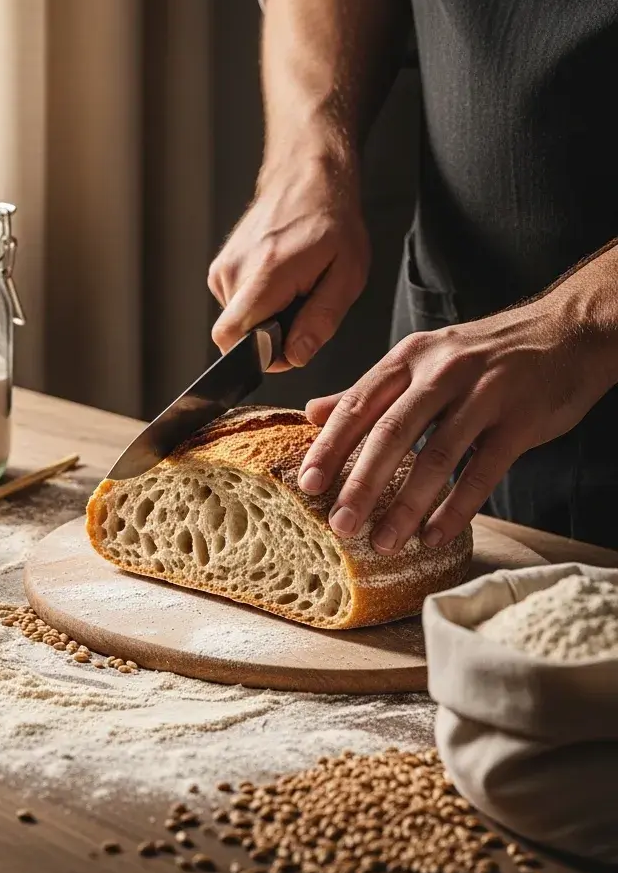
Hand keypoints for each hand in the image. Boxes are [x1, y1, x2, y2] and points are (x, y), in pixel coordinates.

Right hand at [208, 147, 369, 368]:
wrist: (307, 177)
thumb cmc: (332, 222)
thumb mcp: (347, 275)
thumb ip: (321, 320)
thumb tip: (295, 356)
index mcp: (265, 274)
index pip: (231, 337)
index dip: (259, 355)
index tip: (288, 343)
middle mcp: (234, 271)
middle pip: (238, 334)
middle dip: (269, 336)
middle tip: (301, 306)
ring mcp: (222, 268)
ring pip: (238, 321)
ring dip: (266, 317)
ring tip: (292, 287)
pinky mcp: (220, 268)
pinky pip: (235, 305)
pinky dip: (258, 303)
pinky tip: (279, 280)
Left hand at [296, 289, 617, 552]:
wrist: (566, 331)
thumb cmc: (482, 354)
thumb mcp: (420, 358)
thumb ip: (368, 389)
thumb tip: (311, 413)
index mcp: (408, 358)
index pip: (358, 404)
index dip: (330, 446)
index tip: (306, 484)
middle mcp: (441, 373)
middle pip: (391, 433)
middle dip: (361, 484)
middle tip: (339, 524)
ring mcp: (483, 395)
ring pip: (436, 457)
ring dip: (407, 506)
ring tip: (384, 541)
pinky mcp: (520, 421)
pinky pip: (483, 472)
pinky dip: (456, 508)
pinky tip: (435, 534)